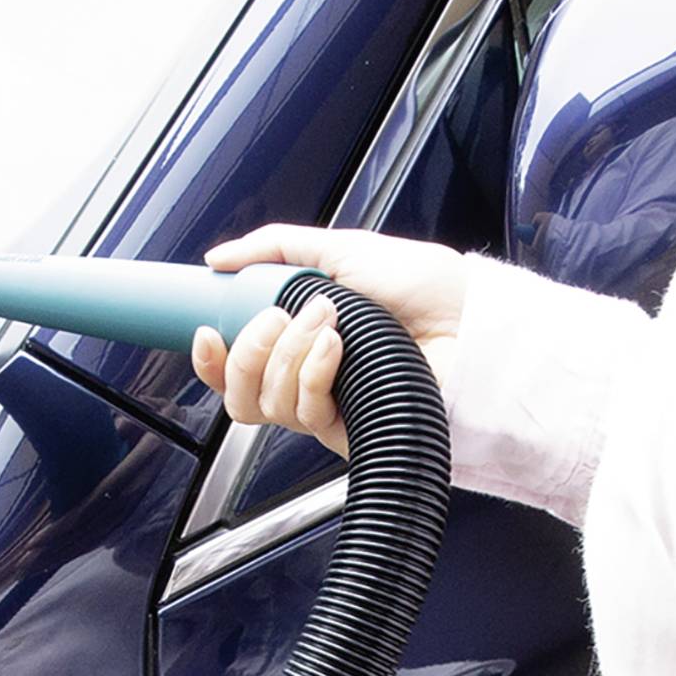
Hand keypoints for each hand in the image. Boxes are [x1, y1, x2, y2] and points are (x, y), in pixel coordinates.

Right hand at [187, 223, 470, 459]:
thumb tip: (218, 258)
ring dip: (288, 354)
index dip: (211, 358)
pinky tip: (337, 348)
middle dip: (246, 353)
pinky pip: (302, 412)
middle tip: (275, 319)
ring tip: (328, 319)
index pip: (234, 366)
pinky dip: (313, 374)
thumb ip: (275, 249)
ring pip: (265, 405)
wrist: (469, 318)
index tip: (206, 332)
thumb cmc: (425, 287)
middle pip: (239, 396)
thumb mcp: (341, 248)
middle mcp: (307, 377)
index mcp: (298, 340)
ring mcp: (325, 405)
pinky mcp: (346, 428)